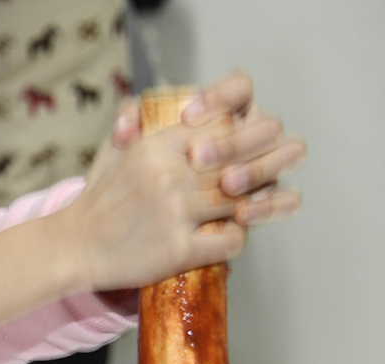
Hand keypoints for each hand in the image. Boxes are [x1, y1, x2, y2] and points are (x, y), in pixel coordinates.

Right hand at [65, 70, 305, 291]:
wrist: (72, 246)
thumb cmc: (98, 198)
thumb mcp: (117, 147)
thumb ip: (149, 120)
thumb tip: (187, 104)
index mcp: (158, 145)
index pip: (225, 126)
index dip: (241, 138)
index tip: (239, 152)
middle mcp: (169, 175)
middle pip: (238, 164)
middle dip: (252, 174)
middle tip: (249, 184)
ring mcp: (175, 212)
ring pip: (240, 202)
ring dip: (245, 208)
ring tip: (237, 210)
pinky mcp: (178, 249)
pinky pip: (231, 241)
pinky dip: (235, 240)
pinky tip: (223, 237)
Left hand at [108, 71, 304, 226]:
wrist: (136, 223)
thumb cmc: (139, 176)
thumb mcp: (127, 145)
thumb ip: (129, 121)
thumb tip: (126, 130)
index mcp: (226, 112)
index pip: (240, 87)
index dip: (221, 96)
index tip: (186, 116)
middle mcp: (251, 136)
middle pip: (268, 124)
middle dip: (234, 141)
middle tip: (197, 158)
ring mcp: (265, 167)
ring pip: (290, 153)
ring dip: (259, 168)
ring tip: (225, 184)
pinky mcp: (268, 202)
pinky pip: (290, 200)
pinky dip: (272, 205)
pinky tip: (242, 213)